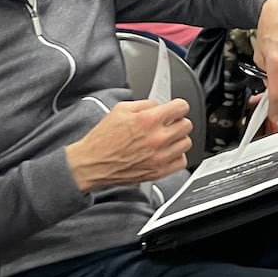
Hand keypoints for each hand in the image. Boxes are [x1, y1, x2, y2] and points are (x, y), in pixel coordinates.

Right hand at [66, 100, 192, 191]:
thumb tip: (160, 106)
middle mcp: (157, 139)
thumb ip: (145, 104)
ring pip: (186, 143)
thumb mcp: (120, 110)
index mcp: (148, 120)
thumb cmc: (102, 139)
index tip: (175, 110)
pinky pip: (181, 162)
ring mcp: (159, 157)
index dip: (178, 107)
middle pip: (187, 125)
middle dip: (177, 122)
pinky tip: (165, 153)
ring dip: (178, 139)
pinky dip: (176, 156)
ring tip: (166, 139)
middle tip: (167, 125)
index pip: (182, 107)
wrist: (91, 164)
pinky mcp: (158, 172)